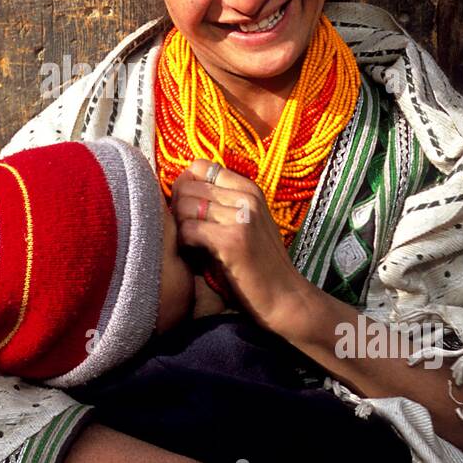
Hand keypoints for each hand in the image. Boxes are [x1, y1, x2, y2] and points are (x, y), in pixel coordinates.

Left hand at [171, 158, 310, 335]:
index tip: (187, 208)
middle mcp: (246, 197)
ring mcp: (241, 217)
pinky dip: (184, 243)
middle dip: (178, 208)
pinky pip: (189, 230)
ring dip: (180, 227)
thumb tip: (178, 190)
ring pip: (184, 206)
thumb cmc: (259, 263)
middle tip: (185, 230)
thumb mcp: (246, 222)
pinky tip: (195, 254)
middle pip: (188, 185)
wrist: (284, 297)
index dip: (185, 185)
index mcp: (249, 188)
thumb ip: (220, 203)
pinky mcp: (232, 240)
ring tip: (191, 243)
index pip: (201, 166)